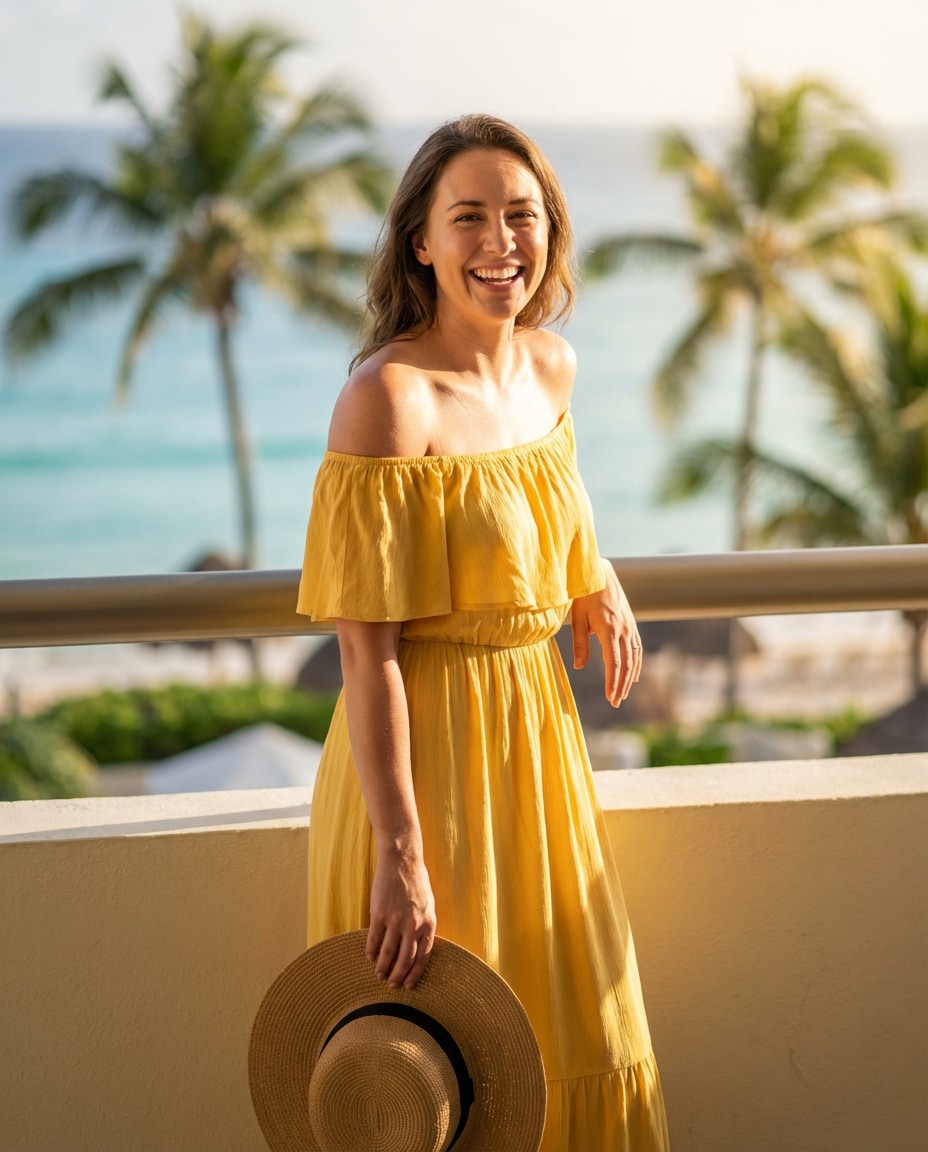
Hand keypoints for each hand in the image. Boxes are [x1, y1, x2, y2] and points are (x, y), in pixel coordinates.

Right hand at [367, 848, 436, 989]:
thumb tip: (419, 947)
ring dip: (382, 967)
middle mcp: (413, 925)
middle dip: (398, 976)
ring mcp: (395, 920)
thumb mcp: (428, 905)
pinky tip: (369, 957)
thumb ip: (424, 926)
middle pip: (405, 960)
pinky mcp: (379, 914)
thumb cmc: (416, 881)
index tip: (408, 985)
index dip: (415, 974)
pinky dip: (371, 951)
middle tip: (391, 985)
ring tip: (379, 974)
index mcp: (429, 924)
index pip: (423, 957)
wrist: (402, 861)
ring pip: (388, 953)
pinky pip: (374, 939)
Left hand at [570, 559, 641, 706]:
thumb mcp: (577, 618)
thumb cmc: (583, 595)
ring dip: (629, 678)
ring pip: (634, 658)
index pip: (614, 663)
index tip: (610, 698)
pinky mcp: (631, 623)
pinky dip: (636, 664)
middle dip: (621, 685)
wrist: (599, 573)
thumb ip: (579, 643)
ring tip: (623, 694)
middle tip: (615, 702)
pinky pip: (637, 648)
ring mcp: (630, 626)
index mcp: (609, 629)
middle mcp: (623, 629)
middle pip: (626, 664)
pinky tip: (634, 675)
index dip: (613, 683)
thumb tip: (578, 666)